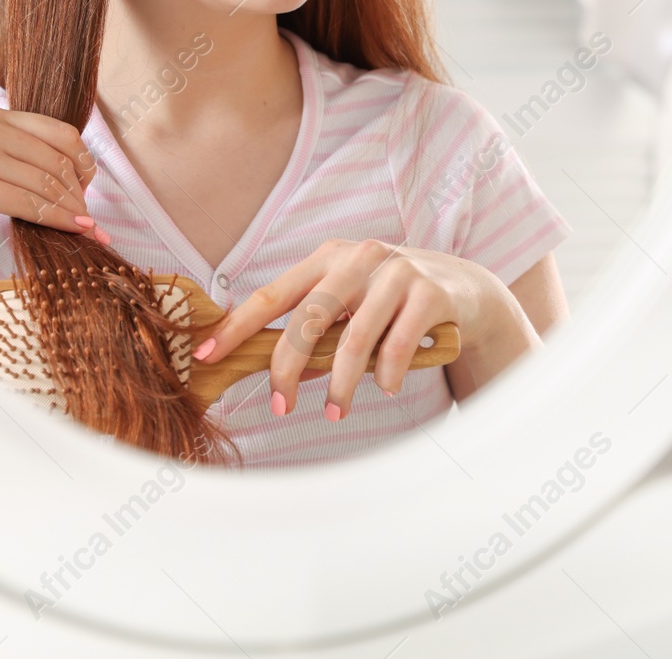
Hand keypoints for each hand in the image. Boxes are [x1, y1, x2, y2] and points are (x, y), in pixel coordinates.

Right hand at [0, 104, 109, 239]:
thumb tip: (34, 168)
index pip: (59, 132)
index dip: (83, 160)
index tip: (87, 182)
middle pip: (59, 159)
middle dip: (82, 189)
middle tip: (88, 211)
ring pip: (48, 183)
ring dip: (74, 208)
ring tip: (85, 226)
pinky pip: (29, 203)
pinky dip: (58, 218)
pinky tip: (73, 229)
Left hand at [192, 238, 540, 419]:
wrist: (465, 288)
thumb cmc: (393, 302)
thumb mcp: (350, 308)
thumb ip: (315, 333)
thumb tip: (273, 375)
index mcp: (328, 259)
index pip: (272, 294)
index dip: (236, 326)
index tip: (206, 355)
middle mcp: (359, 258)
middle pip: (308, 318)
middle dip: (287, 367)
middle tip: (278, 407)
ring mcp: (396, 272)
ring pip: (353, 338)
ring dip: (339, 384)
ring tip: (334, 413)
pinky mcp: (430, 292)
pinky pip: (397, 345)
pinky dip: (386, 375)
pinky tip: (385, 389)